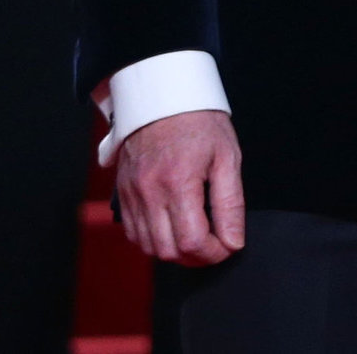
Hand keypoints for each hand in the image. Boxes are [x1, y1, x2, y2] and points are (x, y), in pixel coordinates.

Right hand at [114, 109, 245, 266]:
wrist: (163, 99)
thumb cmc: (200, 124)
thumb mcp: (227, 157)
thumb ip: (230, 203)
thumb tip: (234, 241)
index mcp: (178, 182)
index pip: (192, 241)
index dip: (213, 253)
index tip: (228, 246)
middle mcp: (149, 193)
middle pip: (168, 250)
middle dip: (196, 257)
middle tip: (215, 245)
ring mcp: (132, 195)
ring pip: (149, 247)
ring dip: (175, 251)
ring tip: (197, 238)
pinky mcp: (122, 194)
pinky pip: (134, 234)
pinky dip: (154, 241)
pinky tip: (173, 228)